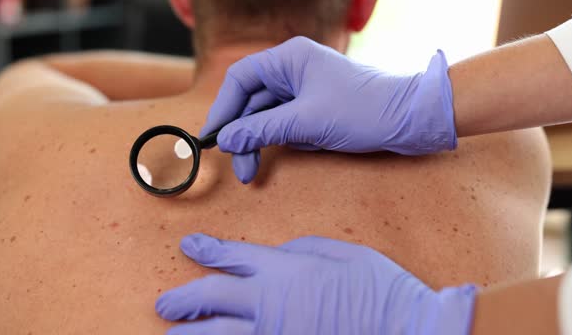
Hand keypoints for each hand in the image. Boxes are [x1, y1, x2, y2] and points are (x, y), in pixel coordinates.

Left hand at [156, 234, 476, 334]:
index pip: (232, 256)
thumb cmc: (380, 290)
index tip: (188, 245)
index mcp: (286, 270)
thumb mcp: (344, 253)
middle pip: (212, 299)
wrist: (407, 330)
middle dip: (183, 300)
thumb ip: (303, 249)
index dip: (206, 249)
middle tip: (164, 305)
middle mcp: (270, 305)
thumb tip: (277, 254)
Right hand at [201, 36, 456, 182]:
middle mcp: (294, 69)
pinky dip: (282, 141)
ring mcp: (306, 89)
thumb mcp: (306, 122)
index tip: (212, 138)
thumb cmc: (364, 110)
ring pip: (267, 116)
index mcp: (290, 58)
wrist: (410, 119)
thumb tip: (226, 140)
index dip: (222, 108)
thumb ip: (261, 130)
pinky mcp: (317, 107)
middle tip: (237, 166)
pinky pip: (287, 124)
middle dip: (241, 134)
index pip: (241, 78)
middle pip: (251, 100)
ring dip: (259, 142)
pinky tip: (289, 154)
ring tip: (252, 173)